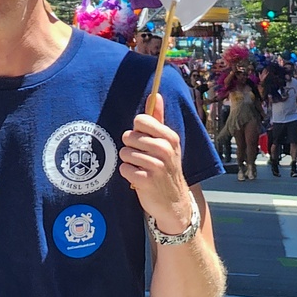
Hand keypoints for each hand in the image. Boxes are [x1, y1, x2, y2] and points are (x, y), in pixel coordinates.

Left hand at [120, 94, 189, 232]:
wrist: (173, 202)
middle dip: (131, 148)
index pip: (141, 120)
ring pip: (124, 153)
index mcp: (170, 137)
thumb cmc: (166, 168)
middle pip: (129, 137)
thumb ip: (158, 119)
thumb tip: (156, 95)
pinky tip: (138, 178)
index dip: (137, 131)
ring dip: (128, 162)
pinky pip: (123, 169)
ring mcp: (156, 166)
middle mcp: (165, 149)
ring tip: (140, 168)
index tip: (144, 141)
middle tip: (142, 158)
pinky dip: (127, 174)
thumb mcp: (167, 143)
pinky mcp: (145, 181)